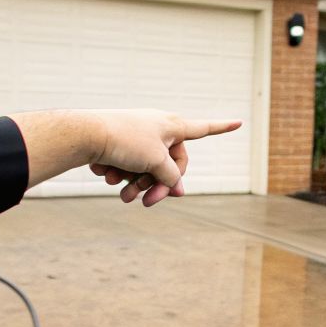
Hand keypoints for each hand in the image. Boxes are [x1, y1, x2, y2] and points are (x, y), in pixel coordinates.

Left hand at [86, 111, 241, 206]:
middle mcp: (158, 129)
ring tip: (121, 194)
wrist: (85, 134)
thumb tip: (176, 187)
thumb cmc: (124, 141)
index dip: (222, 128)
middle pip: (169, 164)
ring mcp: (139, 136)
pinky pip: (129, 164)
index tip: (239, 122)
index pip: (204, 129)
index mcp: (172, 125)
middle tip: (146, 203)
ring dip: (135, 184)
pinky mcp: (120, 143)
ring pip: (146, 168)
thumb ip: (170, 176)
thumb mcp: (155, 162)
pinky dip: (120, 173)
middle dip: (157, 185)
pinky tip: (104, 174)